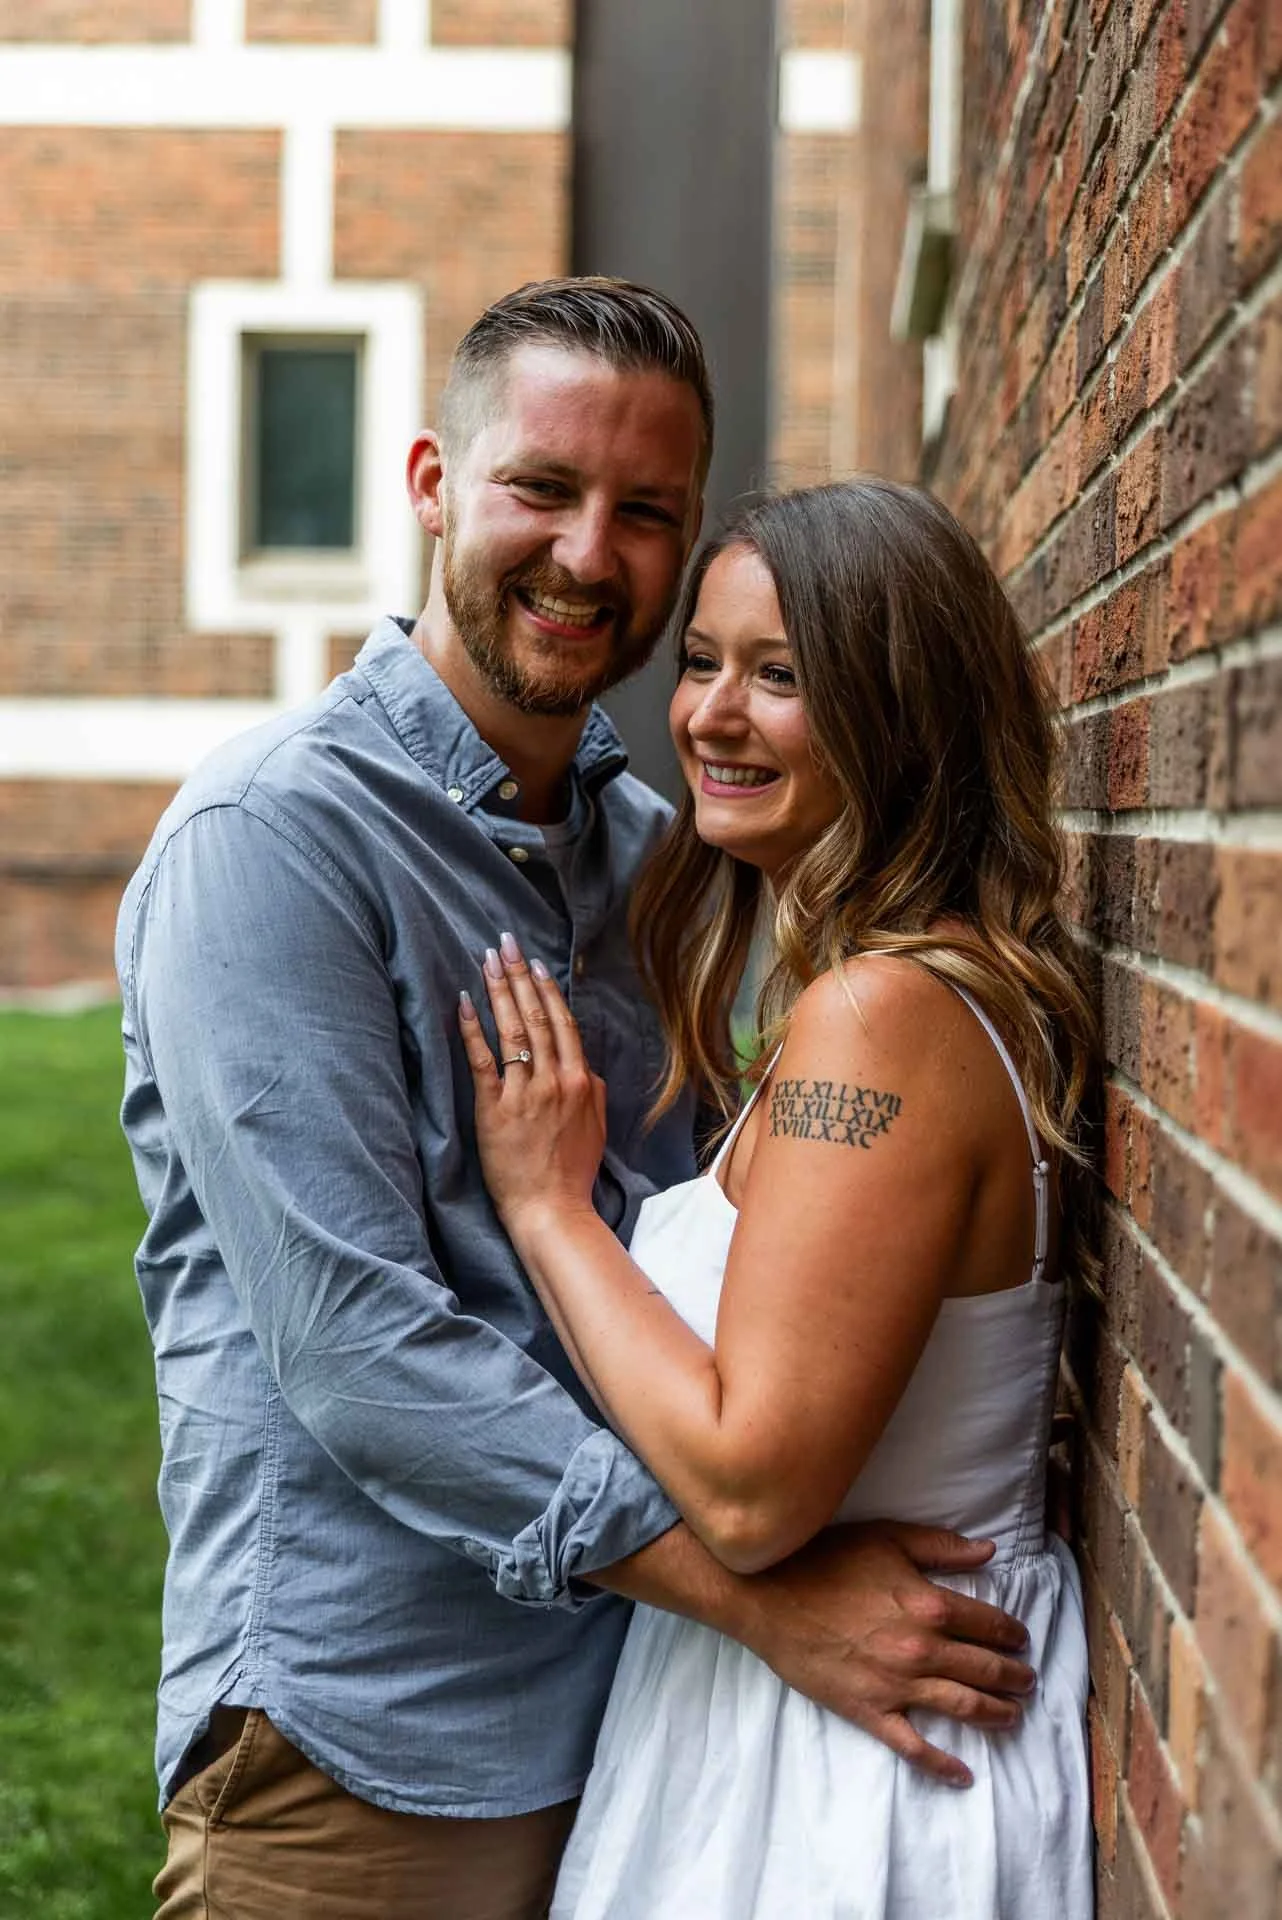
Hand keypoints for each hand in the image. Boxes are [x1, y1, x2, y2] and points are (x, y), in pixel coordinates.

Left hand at [459, 932, 606, 1233]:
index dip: (547, 988)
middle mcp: (554, 1081)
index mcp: (580, 1081)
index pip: (563, 1023)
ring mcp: (524, 1094)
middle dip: (518, 975)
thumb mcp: (595, 1124)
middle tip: (504, 942)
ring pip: (512, 1031)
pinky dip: (473, 1029)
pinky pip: (483, 1061)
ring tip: (486, 960)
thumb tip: (580, 1063)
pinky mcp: (495, 1110)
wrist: (552, 1209)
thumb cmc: (572, 1170)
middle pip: (537, 1016)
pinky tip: (465, 1003)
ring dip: (498, 991)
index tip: (533, 962)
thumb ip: (590, 1088)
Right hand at [737, 1521, 1034, 1785]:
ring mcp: (896, 1685)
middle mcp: (921, 1649)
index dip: (1011, 1632)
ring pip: (962, 1707)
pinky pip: (913, 1746)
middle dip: (1013, 1676)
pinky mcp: (869, 1711)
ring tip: (1013, 1716)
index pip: (989, 1624)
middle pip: (984, 1668)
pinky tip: (963, 1774)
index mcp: (929, 1605)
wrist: (768, 1595)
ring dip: (995, 1713)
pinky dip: (942, 1764)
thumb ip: (941, 1547)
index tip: (1021, 1638)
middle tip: (1027, 1681)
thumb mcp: (887, 1538)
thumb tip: (989, 1551)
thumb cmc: (827, 1560)